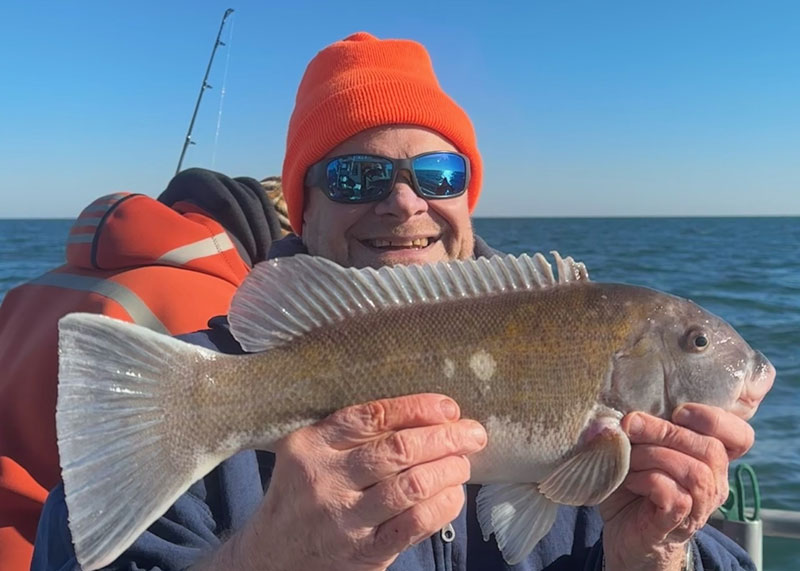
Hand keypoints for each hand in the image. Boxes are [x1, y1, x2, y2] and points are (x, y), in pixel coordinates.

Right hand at [203, 394, 486, 570]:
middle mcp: (324, 479)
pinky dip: (443, 506)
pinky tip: (453, 495)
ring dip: (449, 470)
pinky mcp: (362, 554)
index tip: (449, 408)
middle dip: (446, 438)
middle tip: (472, 434)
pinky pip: (414, 524)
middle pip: (399, 449)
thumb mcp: (308, 454)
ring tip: (463, 463)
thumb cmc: (300, 496)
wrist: (268, 559)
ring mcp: (343, 519)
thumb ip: (350, 435)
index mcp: (311, 444)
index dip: (419, 408)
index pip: (373, 416)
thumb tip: (424, 415)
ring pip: (412, 486)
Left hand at [599, 404, 753, 569]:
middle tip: (630, 425)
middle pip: (712, 449)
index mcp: (709, 460)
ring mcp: (699, 507)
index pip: (740, 436)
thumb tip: (618, 417)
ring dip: (654, 456)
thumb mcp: (637, 448)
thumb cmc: (632, 484)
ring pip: (696, 472)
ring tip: (628, 458)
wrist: (623, 534)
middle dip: (665, 430)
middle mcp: (713, 483)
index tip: (678, 411)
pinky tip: (630, 481)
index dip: (715, 418)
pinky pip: (676, 497)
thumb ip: (636, 428)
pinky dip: (648, 481)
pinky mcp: (677, 525)